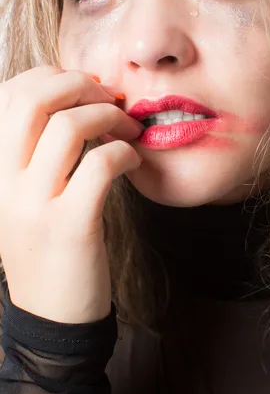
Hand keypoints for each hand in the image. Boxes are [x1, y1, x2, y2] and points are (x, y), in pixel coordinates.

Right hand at [0, 66, 142, 322]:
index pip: (9, 94)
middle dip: (79, 84)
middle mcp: (4, 181)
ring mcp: (33, 204)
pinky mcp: (70, 225)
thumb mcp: (24, 196)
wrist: (52, 317)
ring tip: (128, 127)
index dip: (51, 77)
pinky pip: (100, 164)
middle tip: (109, 97)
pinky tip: (132, 160)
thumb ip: (35, 152)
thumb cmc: (47, 247)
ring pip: (69, 126)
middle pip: (34, 99)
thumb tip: (73, 101)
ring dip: (109, 115)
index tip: (85, 86)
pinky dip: (124, 151)